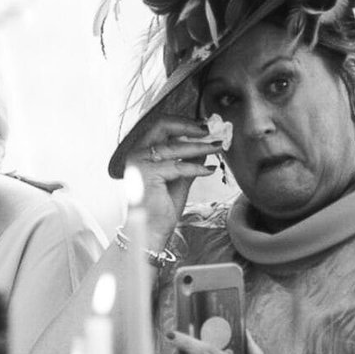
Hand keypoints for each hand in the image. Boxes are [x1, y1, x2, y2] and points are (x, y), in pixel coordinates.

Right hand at [123, 115, 223, 249]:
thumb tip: (204, 147)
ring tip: (217, 148)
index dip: (184, 123)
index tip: (205, 127)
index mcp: (141, 152)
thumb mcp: (180, 179)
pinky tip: (209, 171)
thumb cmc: (161, 208)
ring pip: (174, 146)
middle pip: (162, 125)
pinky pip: (178, 166)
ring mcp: (140, 163)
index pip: (161, 127)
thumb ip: (189, 161)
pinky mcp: (147, 174)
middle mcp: (137, 154)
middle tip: (210, 131)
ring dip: (200, 146)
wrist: (150, 230)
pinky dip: (196, 168)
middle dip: (189, 125)